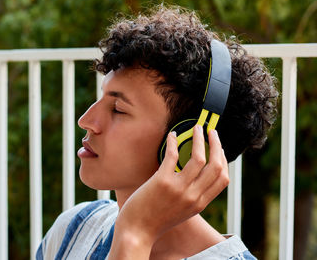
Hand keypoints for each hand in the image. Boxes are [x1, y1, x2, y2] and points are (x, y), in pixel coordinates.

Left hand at [108, 125, 228, 258]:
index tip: (219, 147)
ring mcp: (178, 189)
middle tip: (211, 132)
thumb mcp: (182, 211)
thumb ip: (192, 195)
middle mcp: (193, 196)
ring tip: (196, 128)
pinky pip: (173, 156)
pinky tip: (172, 135)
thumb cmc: (156, 219)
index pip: (223, 179)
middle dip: (216, 144)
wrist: (137, 231)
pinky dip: (174, 142)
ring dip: (199, 138)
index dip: (223, 159)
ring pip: (199, 157)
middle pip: (216, 166)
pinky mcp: (162, 182)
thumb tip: (196, 174)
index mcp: (200, 204)